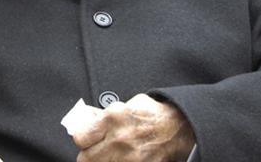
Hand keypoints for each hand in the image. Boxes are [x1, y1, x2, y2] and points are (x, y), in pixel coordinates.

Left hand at [72, 94, 194, 161]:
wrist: (180, 128)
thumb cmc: (153, 114)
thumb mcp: (125, 104)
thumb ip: (103, 113)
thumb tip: (85, 119)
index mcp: (113, 118)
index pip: (80, 137)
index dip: (81, 138)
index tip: (85, 138)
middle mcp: (119, 139)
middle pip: (86, 159)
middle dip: (88, 154)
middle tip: (95, 150)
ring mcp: (130, 157)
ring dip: (101, 161)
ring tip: (108, 155)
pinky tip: (119, 159)